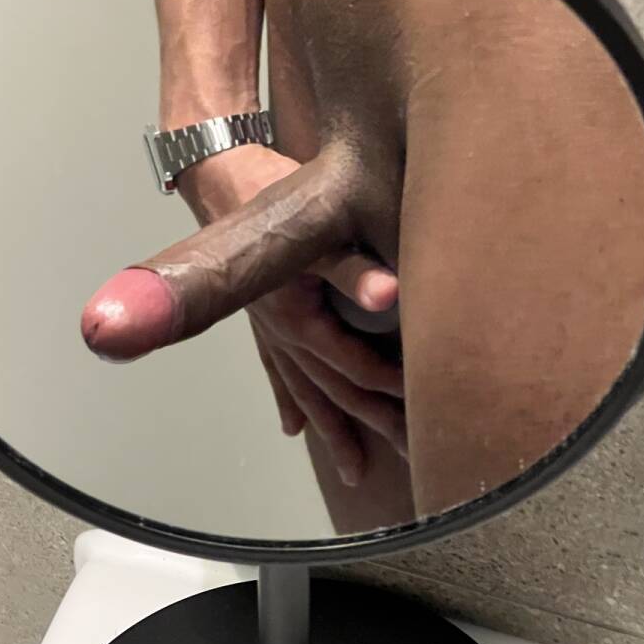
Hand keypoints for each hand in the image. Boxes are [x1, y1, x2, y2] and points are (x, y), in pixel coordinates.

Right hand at [81, 143, 405, 485]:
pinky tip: (295, 427)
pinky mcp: (264, 316)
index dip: (390, 388)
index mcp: (294, 319)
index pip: (352, 368)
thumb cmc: (267, 195)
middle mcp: (279, 333)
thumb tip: (392, 295)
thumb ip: (352, 265)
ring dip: (332, 428)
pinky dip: (291, 400)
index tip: (424, 410)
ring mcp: (269, 328)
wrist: (219, 175)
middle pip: (331, 391)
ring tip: (355, 468)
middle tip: (408, 457)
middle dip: (369, 425)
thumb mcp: (315, 226)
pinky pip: (279, 370)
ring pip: (306, 389)